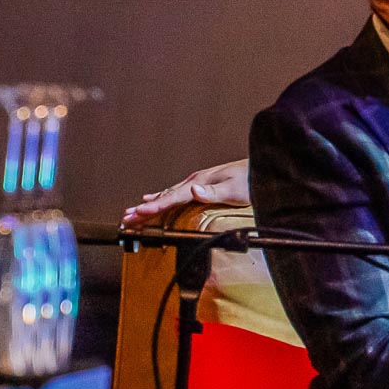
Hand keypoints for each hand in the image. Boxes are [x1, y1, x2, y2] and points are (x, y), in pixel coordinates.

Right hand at [122, 159, 250, 224]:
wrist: (262, 169)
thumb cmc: (252, 180)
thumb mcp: (234, 189)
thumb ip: (213, 192)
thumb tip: (193, 190)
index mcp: (199, 182)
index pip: (172, 197)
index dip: (155, 207)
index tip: (138, 214)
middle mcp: (194, 181)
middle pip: (165, 198)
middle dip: (144, 210)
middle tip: (126, 219)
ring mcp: (196, 183)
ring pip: (167, 196)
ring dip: (149, 206)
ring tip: (132, 213)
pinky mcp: (201, 186)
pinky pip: (174, 194)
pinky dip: (161, 199)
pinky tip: (154, 200)